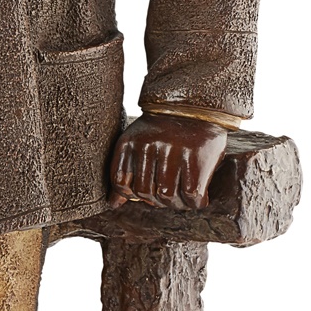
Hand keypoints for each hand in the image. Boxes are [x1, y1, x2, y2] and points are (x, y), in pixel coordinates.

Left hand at [109, 114, 227, 210]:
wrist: (196, 105)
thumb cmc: (164, 131)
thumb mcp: (138, 143)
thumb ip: (127, 172)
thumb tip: (114, 204)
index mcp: (128, 142)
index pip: (120, 182)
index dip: (132, 195)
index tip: (146, 194)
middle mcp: (147, 146)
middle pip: (144, 193)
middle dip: (156, 201)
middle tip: (168, 198)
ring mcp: (172, 151)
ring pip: (166, 196)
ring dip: (176, 205)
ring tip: (182, 200)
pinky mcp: (195, 157)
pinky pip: (191, 194)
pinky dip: (194, 202)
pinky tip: (197, 197)